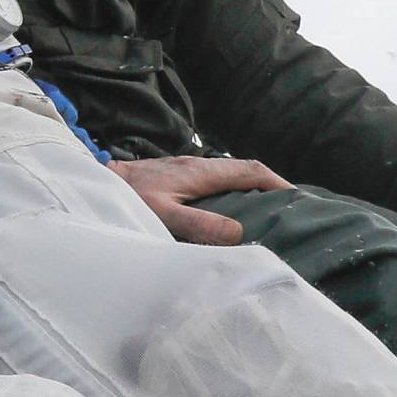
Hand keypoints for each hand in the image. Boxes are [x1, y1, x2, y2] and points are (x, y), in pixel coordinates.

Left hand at [108, 153, 289, 244]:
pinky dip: (232, 191)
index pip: (250, 171)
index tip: (300, 199)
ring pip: (230, 174)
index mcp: (201, 171)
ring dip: (252, 188)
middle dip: (271, 185)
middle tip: (293, 207)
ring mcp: (187, 168)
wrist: (95, 185)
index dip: (278, 183)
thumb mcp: (164, 215)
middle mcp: (198, 164)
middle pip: (244, 170)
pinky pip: (215, 180)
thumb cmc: (128, 199)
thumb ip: (199, 224)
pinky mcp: (176, 175)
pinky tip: (231, 210)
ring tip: (269, 210)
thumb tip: (239, 232)